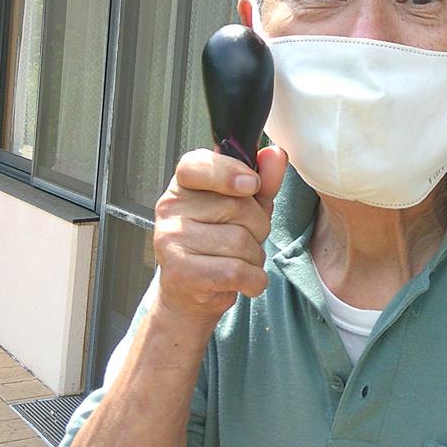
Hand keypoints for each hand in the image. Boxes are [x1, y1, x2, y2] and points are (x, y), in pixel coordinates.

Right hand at [152, 145, 287, 326]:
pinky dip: (253, 279)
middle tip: (245, 239)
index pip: (197, 165)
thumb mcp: (246, 207)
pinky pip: (235, 271)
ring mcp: (171, 239)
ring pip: (239, 241)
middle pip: (237, 206)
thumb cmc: (218, 244)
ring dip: (254, 257)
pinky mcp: (179, 272)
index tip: (252, 184)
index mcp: (185, 184)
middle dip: (257, 227)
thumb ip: (263, 181)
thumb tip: (275, 155)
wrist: (190, 291)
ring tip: (239, 261)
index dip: (228, 172)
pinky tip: (245, 280)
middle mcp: (171, 208)